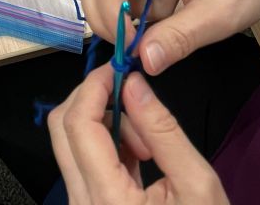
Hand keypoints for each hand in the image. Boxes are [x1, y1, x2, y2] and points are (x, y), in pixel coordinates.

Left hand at [49, 65, 228, 202]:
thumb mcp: (197, 186)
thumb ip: (163, 130)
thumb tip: (133, 83)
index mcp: (106, 201)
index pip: (77, 124)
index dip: (92, 86)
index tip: (119, 68)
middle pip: (62, 130)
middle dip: (93, 100)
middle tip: (133, 98)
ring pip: (72, 145)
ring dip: (105, 125)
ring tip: (150, 146)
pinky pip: (85, 163)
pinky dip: (108, 145)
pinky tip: (142, 157)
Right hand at [74, 0, 259, 75]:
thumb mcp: (221, 14)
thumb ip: (180, 38)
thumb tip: (143, 61)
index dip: (109, 13)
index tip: (131, 48)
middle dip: (105, 15)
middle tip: (135, 44)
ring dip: (118, 12)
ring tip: (159, 23)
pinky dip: (128, 10)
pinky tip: (162, 12)